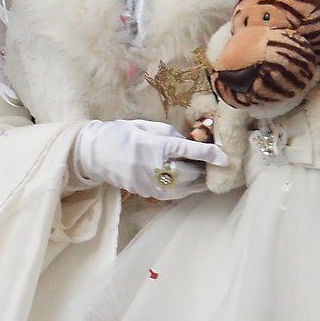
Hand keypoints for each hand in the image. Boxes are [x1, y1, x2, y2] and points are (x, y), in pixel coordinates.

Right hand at [70, 117, 228, 199]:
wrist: (95, 153)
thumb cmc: (120, 134)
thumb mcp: (145, 126)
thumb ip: (170, 134)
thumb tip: (190, 142)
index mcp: (155, 146)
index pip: (189, 151)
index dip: (210, 154)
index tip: (225, 157)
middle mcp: (155, 167)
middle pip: (192, 173)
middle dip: (206, 168)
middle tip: (216, 163)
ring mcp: (151, 184)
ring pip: (186, 187)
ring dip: (199, 181)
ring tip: (208, 174)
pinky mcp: (149, 193)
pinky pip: (175, 194)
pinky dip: (187, 188)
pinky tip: (192, 182)